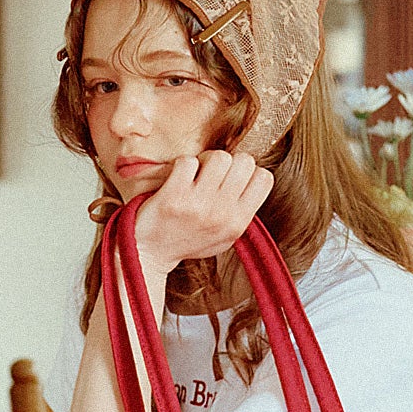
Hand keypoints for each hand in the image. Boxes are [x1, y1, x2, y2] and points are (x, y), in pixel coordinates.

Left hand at [131, 150, 273, 271]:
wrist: (148, 254)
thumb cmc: (187, 241)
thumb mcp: (224, 237)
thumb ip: (241, 212)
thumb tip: (252, 178)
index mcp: (238, 223)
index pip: (264, 178)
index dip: (248, 171)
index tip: (232, 179)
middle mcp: (222, 214)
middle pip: (244, 161)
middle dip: (229, 161)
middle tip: (212, 174)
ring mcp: (198, 205)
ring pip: (219, 156)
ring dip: (206, 159)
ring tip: (195, 174)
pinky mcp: (173, 197)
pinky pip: (188, 161)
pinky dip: (182, 164)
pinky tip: (177, 178)